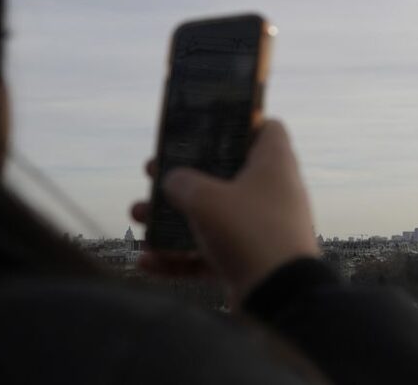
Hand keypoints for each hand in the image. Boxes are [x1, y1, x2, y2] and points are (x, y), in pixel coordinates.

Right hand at [131, 119, 319, 303]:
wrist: (279, 295)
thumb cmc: (248, 232)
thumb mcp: (206, 199)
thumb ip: (183, 182)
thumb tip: (173, 179)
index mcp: (273, 164)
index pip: (267, 129)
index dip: (240, 122)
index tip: (208, 126)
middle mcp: (271, 191)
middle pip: (225, 174)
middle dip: (185, 176)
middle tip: (152, 173)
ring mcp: (261, 227)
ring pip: (212, 215)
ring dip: (173, 217)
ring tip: (137, 216)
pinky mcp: (250, 259)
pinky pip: (210, 252)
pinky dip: (180, 256)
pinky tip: (146, 261)